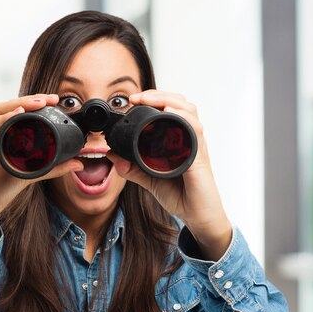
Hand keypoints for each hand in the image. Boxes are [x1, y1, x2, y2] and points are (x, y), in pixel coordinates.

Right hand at [0, 94, 82, 253]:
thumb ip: (52, 168)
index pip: (18, 114)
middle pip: (8, 108)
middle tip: (49, 98)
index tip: (55, 101)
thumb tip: (78, 163)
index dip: (35, 106)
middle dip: (29, 100)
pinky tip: (15, 116)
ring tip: (37, 103)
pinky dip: (1, 120)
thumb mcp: (29, 177)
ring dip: (17, 105)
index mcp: (0, 138)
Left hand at [108, 90, 231, 260]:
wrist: (198, 216)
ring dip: (170, 101)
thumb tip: (112, 156)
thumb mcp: (150, 180)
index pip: (171, 109)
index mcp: (179, 141)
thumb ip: (133, 168)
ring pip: (189, 111)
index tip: (133, 100)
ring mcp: (196, 146)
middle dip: (160, 94)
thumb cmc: (181, 196)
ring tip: (151, 99)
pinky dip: (184, 119)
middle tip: (137, 97)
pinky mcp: (200, 158)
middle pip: (181, 103)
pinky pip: (195, 132)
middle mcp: (190, 139)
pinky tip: (171, 114)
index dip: (154, 99)